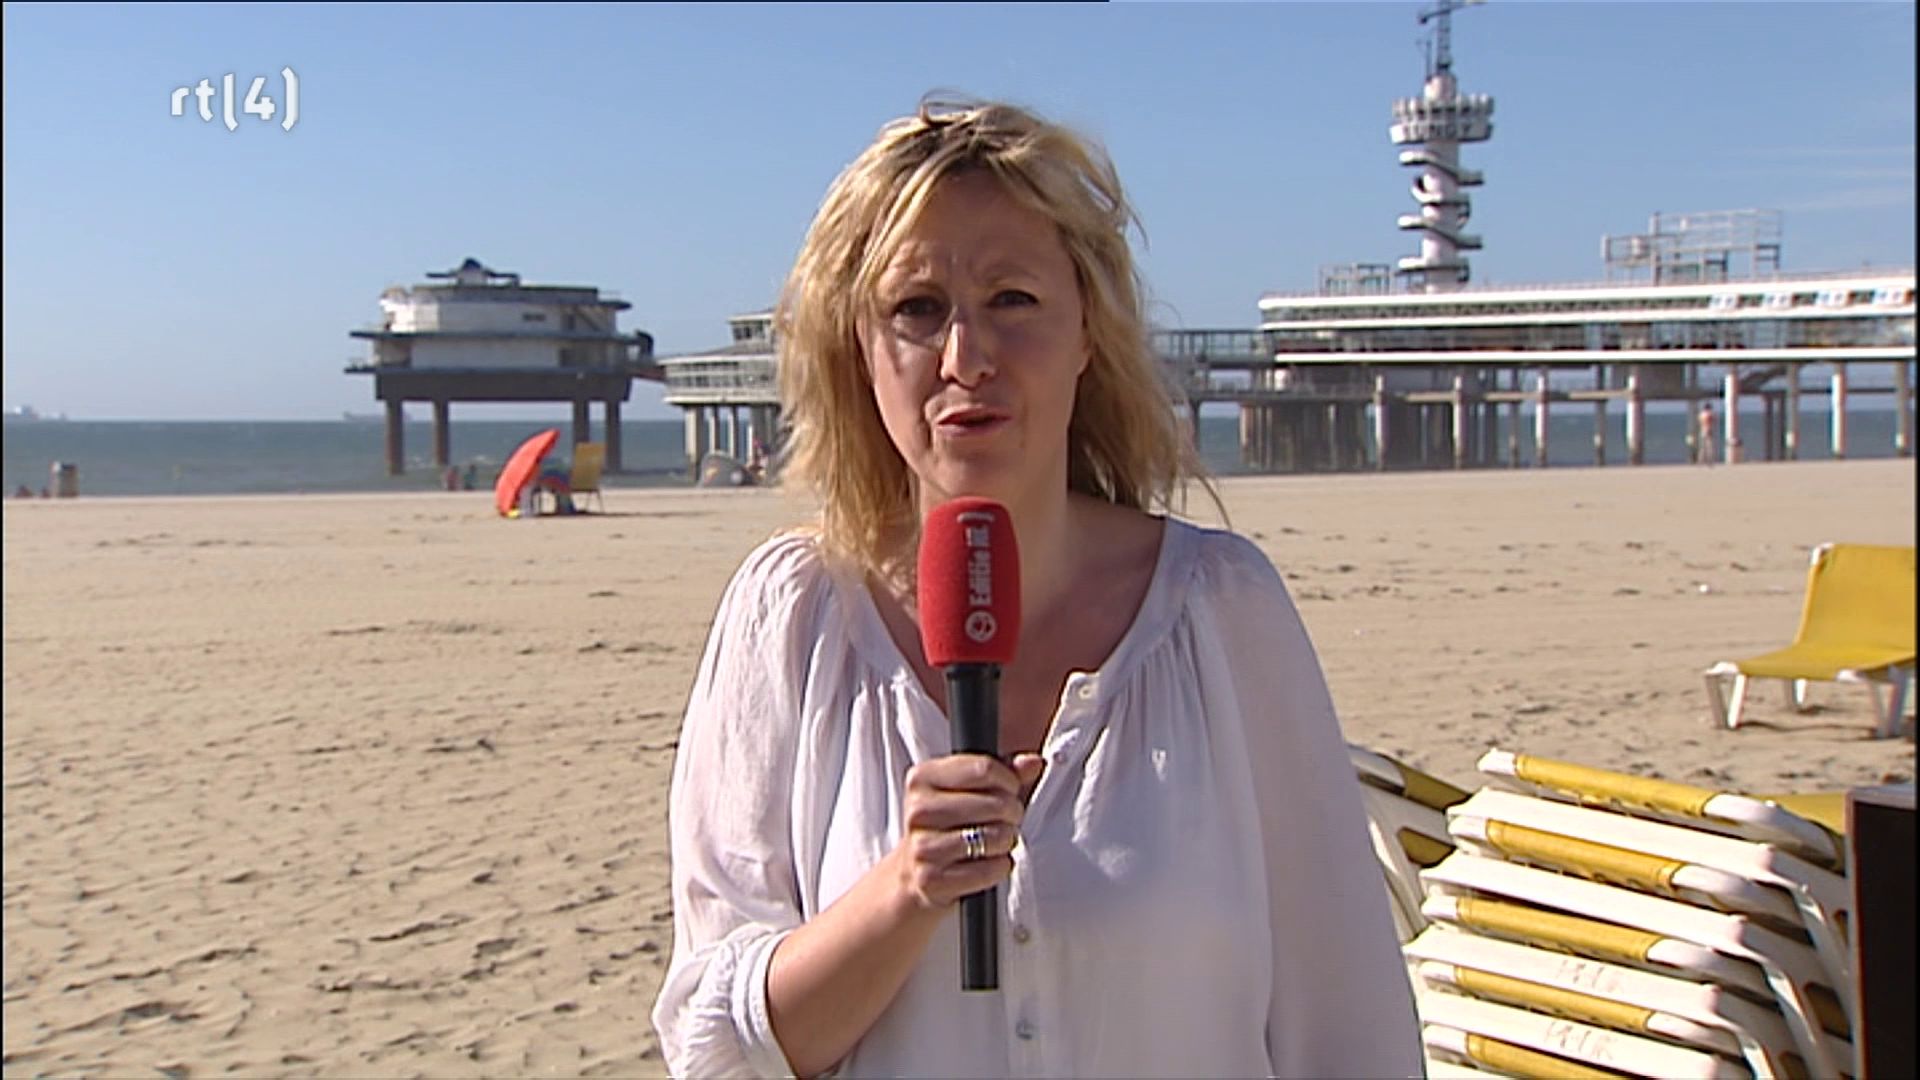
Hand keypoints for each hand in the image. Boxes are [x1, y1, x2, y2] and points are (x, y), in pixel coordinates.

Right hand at [891, 752, 1045, 911]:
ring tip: (996, 841)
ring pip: (996, 837)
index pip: (984, 769)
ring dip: (1006, 840)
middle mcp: (918, 810)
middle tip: (1006, 820)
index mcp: (922, 778)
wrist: (914, 872)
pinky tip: (988, 862)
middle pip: (996, 804)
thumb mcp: (969, 789)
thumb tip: (1034, 763)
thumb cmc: (949, 824)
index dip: (1009, 781)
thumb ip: (1004, 771)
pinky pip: (991, 868)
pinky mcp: (932, 879)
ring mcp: (923, 846)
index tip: (1009, 791)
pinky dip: (1000, 866)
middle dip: (1012, 813)